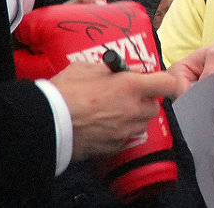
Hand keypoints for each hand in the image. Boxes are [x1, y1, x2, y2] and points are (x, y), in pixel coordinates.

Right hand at [52, 62, 182, 160]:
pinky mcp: (112, 147)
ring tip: (113, 111)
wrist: (46, 122)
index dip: (167, 82)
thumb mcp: (87, 67)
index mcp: (130, 86)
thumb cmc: (65, 90)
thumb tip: (125, 70)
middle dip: (145, 101)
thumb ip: (111, 69)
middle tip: (127, 95)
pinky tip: (103, 127)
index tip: (161, 82)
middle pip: (154, 107)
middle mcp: (132, 110)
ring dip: (134, 118)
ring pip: (141, 125)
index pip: (167, 84)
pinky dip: (120, 133)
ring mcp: (124, 131)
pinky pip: (125, 139)